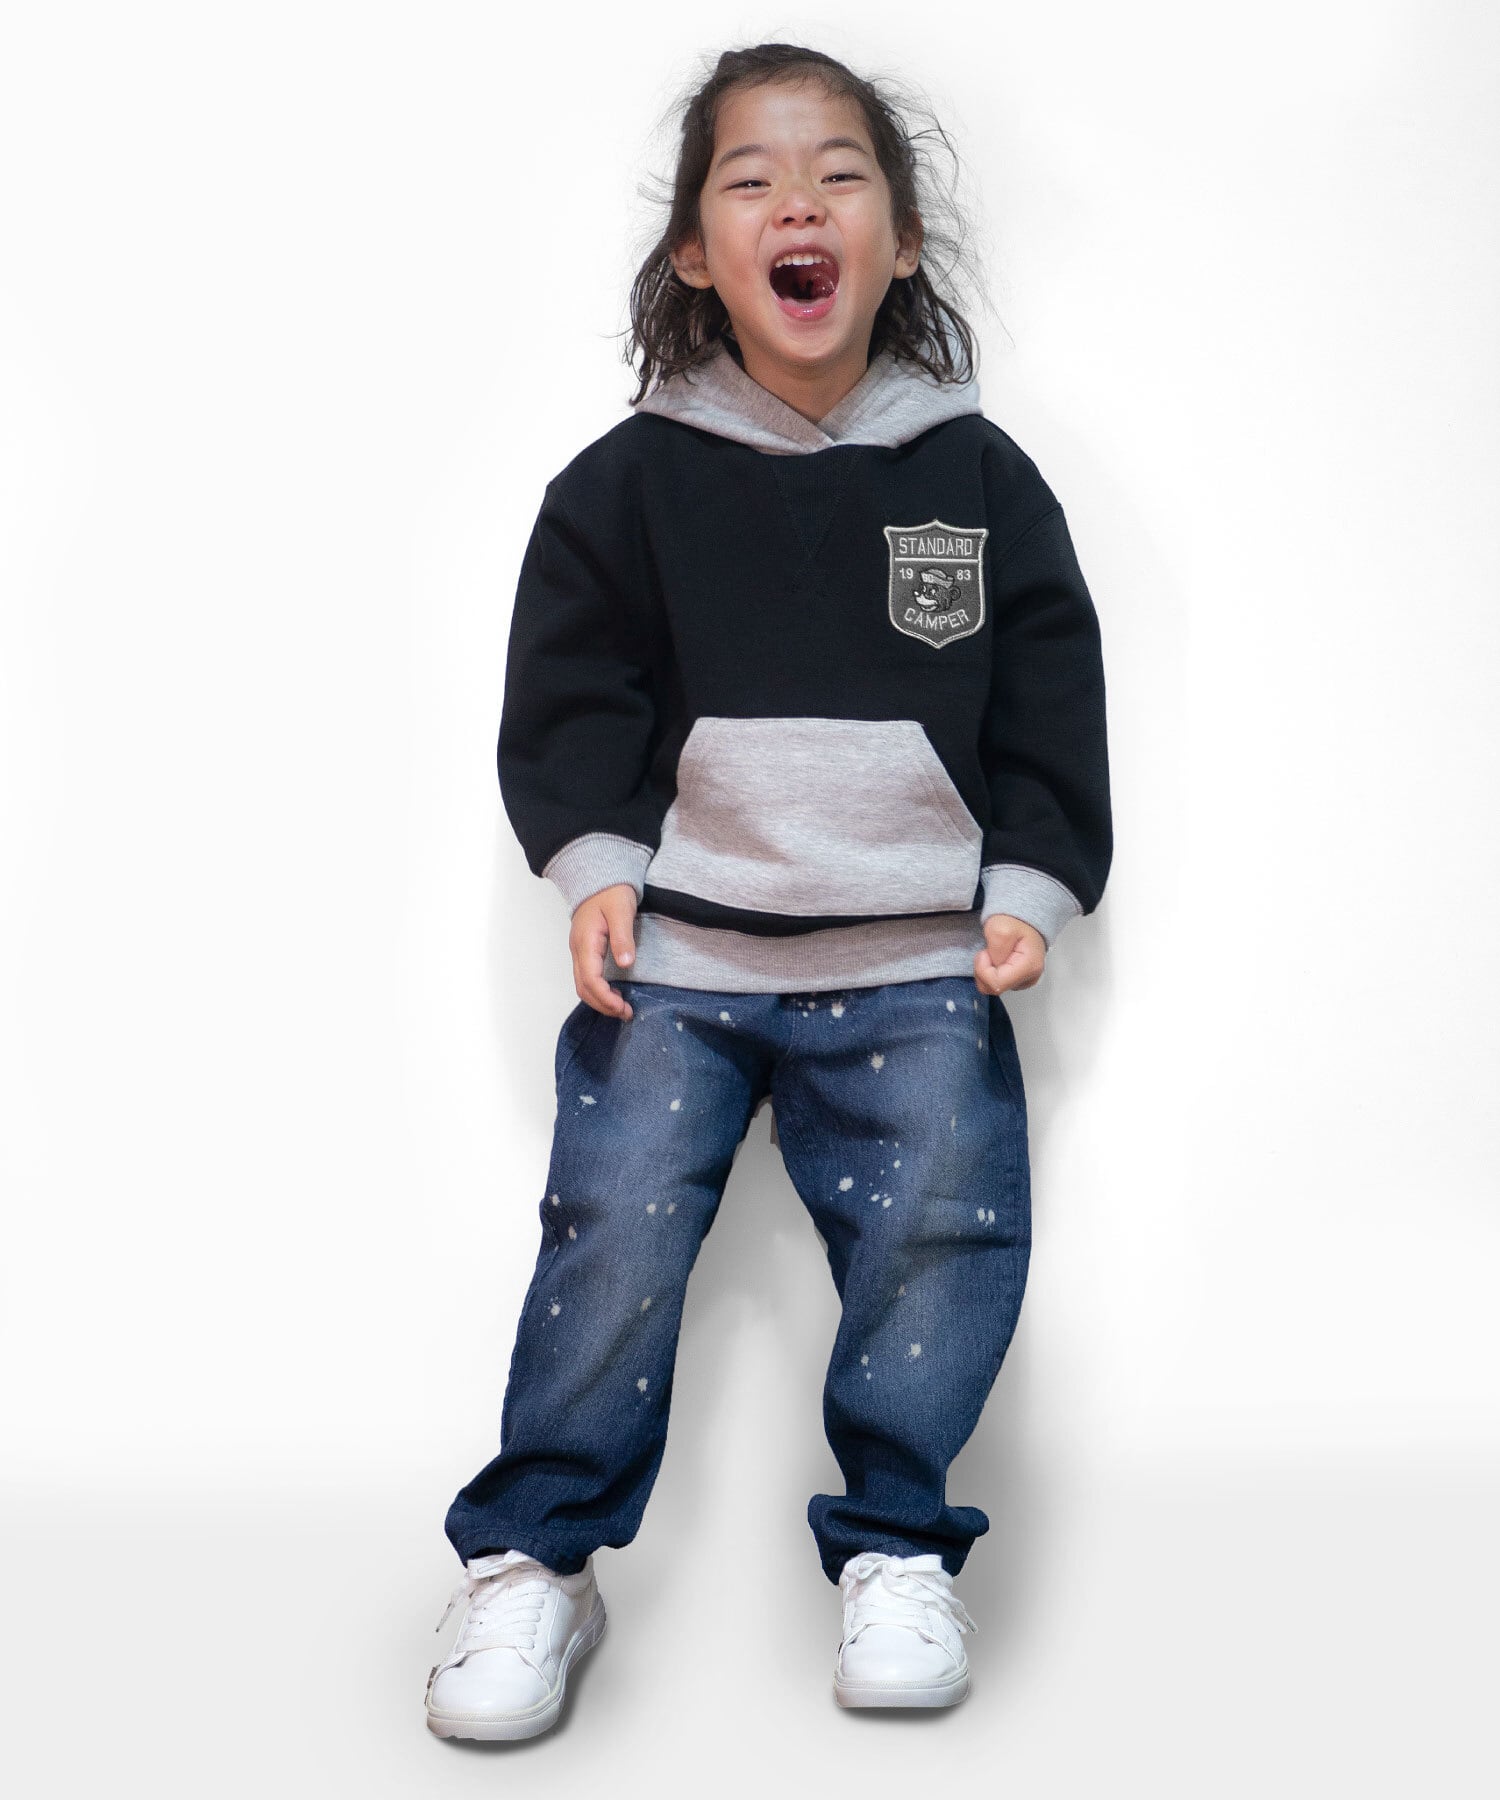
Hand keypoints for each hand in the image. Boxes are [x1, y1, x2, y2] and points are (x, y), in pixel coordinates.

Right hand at [568, 883, 638, 1018]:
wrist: (600, 876)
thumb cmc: (612, 892)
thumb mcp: (621, 911)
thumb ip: (623, 937)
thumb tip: (625, 963)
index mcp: (586, 942)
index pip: (590, 979)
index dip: (605, 998)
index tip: (623, 1007)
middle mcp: (578, 950)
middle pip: (583, 987)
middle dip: (602, 1005)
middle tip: (626, 1013)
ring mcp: (580, 951)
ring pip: (582, 985)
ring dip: (600, 1000)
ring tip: (621, 1008)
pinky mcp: (585, 951)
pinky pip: (586, 977)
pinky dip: (598, 991)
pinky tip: (614, 993)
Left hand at [974, 914, 1045, 995]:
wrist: (1023, 919)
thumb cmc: (1014, 921)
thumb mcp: (1000, 927)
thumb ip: (996, 949)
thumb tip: (994, 965)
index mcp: (1029, 967)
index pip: (996, 984)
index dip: (983, 970)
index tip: (985, 952)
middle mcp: (1030, 978)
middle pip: (994, 988)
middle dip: (983, 971)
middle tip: (988, 952)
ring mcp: (1024, 981)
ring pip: (993, 987)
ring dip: (986, 971)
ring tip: (993, 953)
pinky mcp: (1018, 980)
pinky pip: (996, 984)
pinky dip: (991, 973)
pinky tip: (996, 959)